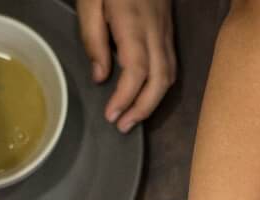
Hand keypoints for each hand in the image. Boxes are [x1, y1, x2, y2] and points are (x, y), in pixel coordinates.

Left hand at [78, 0, 176, 131]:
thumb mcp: (89, 2)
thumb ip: (93, 39)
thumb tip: (100, 76)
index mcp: (134, 22)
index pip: (136, 71)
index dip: (126, 98)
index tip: (111, 115)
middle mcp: (155, 29)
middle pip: (160, 79)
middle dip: (143, 108)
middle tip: (123, 127)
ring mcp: (165, 28)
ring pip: (169, 73)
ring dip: (153, 101)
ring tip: (132, 117)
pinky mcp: (167, 27)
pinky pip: (170, 63)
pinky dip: (159, 85)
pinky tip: (145, 95)